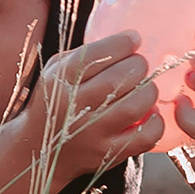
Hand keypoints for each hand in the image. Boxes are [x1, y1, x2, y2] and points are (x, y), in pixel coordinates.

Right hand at [27, 31, 163, 181]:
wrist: (39, 152)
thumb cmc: (54, 104)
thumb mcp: (56, 72)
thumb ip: (84, 55)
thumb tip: (127, 40)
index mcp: (59, 81)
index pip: (95, 55)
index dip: (122, 43)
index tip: (134, 39)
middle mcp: (73, 107)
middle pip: (118, 78)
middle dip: (138, 65)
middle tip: (139, 65)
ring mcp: (90, 133)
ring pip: (133, 106)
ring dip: (148, 91)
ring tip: (146, 88)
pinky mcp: (105, 154)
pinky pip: (142, 138)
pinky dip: (155, 124)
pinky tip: (151, 114)